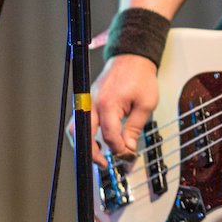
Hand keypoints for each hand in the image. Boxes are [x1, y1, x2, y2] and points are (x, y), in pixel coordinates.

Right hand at [82, 54, 159, 169]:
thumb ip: (134, 128)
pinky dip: (84, 133)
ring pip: (75, 129)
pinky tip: (95, 141)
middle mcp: (92, 103)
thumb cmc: (140, 77)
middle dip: (93, 154)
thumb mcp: (146, 105)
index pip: (109, 136)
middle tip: (105, 164)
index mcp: (108, 104)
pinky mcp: (87, 100)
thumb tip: (128, 147)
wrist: (131, 58)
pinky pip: (80, 120)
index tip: (129, 154)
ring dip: (84, 145)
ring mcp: (87, 101)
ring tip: (99, 156)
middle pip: (83, 135)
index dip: (119, 150)